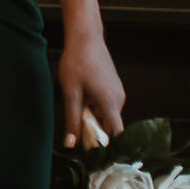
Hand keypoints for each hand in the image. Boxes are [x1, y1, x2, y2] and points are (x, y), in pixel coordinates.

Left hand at [57, 29, 125, 149]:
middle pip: (109, 126)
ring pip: (106, 115)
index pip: (116, 135)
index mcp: (110, 103)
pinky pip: (106, 105)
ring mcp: (118, 92)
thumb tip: (71, 144)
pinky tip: (82, 95)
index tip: (91, 150)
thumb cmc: (76, 63)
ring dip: (92, 116)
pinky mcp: (114, 87)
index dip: (105, 145)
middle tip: (75, 122)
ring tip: (77, 101)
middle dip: (93, 130)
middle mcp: (119, 100)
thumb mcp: (70, 93)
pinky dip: (95, 107)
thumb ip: (72, 120)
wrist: (86, 38)